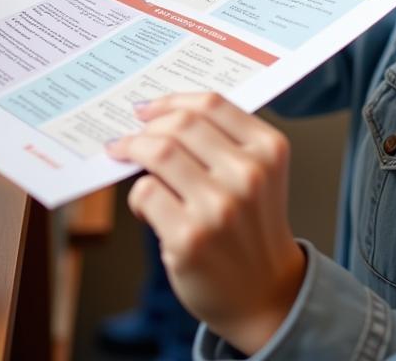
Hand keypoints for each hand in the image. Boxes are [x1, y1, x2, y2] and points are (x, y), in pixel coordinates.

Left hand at [110, 93, 305, 354]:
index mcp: (269, 149)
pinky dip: (137, 194)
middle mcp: (248, 174)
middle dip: (148, 126)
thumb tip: (157, 118)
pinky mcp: (189, 237)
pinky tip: (144, 205)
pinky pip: (146, 192)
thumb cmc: (253, 228)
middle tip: (132, 135)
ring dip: (134, 151)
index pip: (212, 104)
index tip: (149, 108)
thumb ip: (222, 142)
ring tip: (126, 157)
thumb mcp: (258, 175)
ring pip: (159, 152)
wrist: (265, 294)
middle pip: (181, 124)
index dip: (172, 100)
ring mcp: (219, 206)